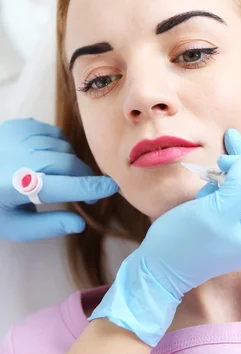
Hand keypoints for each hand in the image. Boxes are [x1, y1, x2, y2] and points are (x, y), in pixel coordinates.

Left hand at [0, 118, 118, 240]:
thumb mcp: (16, 227)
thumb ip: (49, 226)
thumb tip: (80, 224)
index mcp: (16, 187)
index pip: (64, 186)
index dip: (92, 188)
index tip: (112, 188)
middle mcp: (19, 158)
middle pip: (68, 163)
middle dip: (84, 178)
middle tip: (88, 196)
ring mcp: (18, 137)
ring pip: (63, 147)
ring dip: (71, 164)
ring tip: (63, 178)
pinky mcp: (18, 125)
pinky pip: (52, 134)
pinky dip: (59, 147)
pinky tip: (50, 159)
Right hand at [88, 128, 240, 345]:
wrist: (159, 265)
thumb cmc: (186, 243)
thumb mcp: (216, 211)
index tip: (231, 164)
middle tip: (218, 165)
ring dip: (228, 179)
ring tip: (206, 191)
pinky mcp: (235, 221)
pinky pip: (236, 192)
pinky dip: (222, 184)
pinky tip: (207, 190)